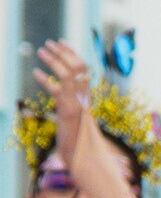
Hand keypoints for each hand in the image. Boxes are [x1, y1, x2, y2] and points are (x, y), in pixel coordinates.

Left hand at [31, 41, 90, 158]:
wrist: (83, 155)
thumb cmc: (78, 138)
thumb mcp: (75, 116)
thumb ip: (71, 102)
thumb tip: (62, 90)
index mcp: (87, 95)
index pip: (84, 68)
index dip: (72, 53)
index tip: (61, 42)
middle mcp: (84, 97)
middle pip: (78, 67)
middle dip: (63, 52)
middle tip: (48, 43)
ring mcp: (77, 103)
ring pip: (69, 75)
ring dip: (55, 60)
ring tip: (41, 51)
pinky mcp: (67, 112)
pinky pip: (57, 91)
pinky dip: (46, 80)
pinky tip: (36, 73)